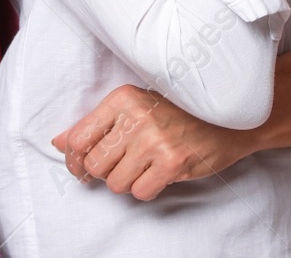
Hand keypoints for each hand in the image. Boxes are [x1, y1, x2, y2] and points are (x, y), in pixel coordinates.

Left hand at [50, 84, 256, 200]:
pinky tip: (160, 172)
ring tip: (145, 165)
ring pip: (115, 183)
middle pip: (94, 164)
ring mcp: (154, 140)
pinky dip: (147, 188)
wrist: (230, 117)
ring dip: (128, 181)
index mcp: (122, 98)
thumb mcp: (136, 107)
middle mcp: (136, 116)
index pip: (78, 138)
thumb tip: (59, 143)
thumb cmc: (180, 112)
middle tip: (123, 164)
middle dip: (105, 171)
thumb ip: (97, 124)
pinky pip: (140, 192)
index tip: (82, 166)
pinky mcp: (171, 163)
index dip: (75, 159)